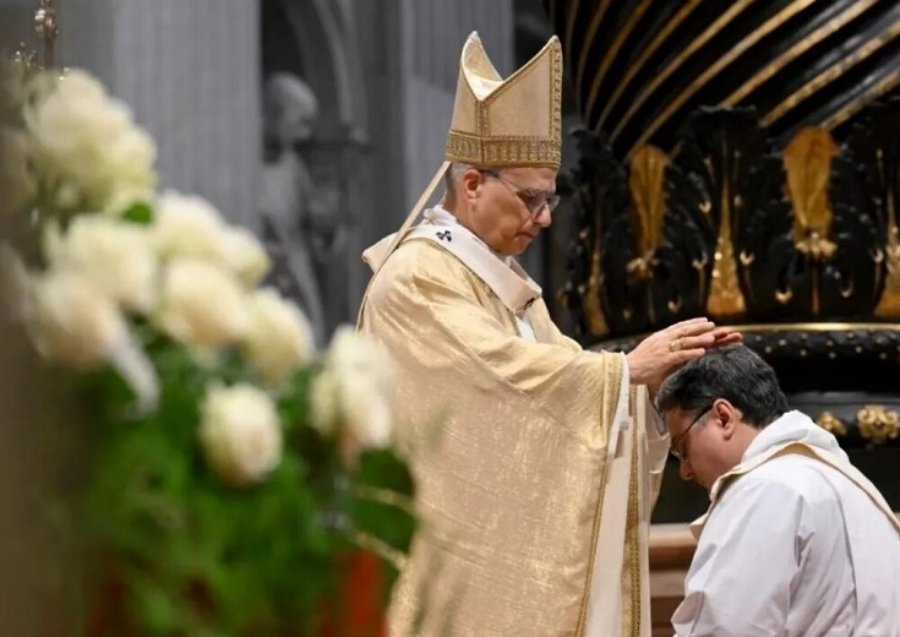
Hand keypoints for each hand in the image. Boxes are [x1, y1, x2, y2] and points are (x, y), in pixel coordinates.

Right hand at [625, 318, 741, 395]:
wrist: (625, 369)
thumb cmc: (637, 362)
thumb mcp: (649, 349)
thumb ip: (661, 346)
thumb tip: (672, 345)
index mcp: (659, 337)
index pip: (678, 326)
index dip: (691, 322)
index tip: (703, 320)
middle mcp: (662, 340)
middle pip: (683, 331)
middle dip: (699, 327)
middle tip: (711, 324)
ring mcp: (663, 349)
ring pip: (684, 342)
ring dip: (699, 339)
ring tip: (712, 337)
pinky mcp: (663, 360)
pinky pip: (680, 355)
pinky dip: (692, 352)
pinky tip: (702, 352)